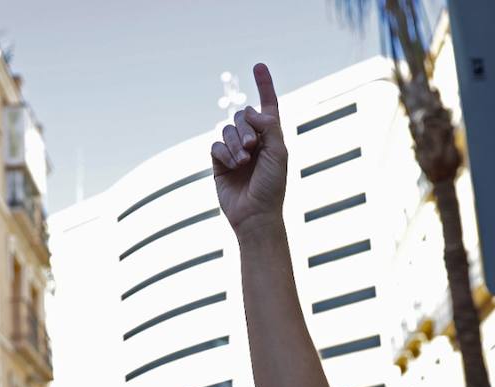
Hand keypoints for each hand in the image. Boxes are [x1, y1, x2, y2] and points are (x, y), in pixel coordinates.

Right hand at [212, 63, 286, 234]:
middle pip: (242, 115)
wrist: (255, 214)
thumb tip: (249, 111)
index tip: (259, 65)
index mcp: (271, 137)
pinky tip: (232, 166)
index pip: (267, 105)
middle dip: (245, 128)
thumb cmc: (272, 186)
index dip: (264, 85)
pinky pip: (215, 145)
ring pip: (227, 129)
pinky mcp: (219, 163)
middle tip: (252, 147)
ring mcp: (235, 151)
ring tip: (243, 162)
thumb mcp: (278, 152)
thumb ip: (268, 126)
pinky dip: (224, 153)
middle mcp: (253, 141)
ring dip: (235, 144)